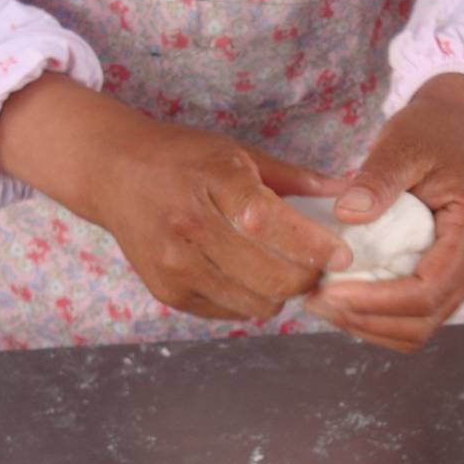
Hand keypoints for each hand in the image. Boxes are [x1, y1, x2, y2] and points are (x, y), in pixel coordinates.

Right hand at [0, 74, 349, 319]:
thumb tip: (350, 195)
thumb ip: (294, 180)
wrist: (113, 174)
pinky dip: (249, 298)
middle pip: (271, 276)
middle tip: (318, 267)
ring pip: (256, 302)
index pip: (270, 223)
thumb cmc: (183, 159)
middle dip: (307, 277)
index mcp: (214, 182)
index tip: (342, 254)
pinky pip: (230, 311)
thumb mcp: (237, 153)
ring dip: (280, 292)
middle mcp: (190, 227)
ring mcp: (175, 265)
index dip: (312, 245)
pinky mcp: (167, 291)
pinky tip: (246, 275)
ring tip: (283, 270)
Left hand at [305, 73, 463, 351]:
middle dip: (367, 320)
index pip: (427, 290)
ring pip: (418, 328)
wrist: (450, 130)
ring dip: (369, 325)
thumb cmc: (430, 134)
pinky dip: (377, 318)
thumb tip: (349, 213)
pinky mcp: (447, 279)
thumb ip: (378, 179)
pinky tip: (343, 299)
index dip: (376, 301)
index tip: (328, 292)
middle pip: (423, 319)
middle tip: (316, 302)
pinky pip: (414, 315)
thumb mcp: (401, 144)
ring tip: (323, 304)